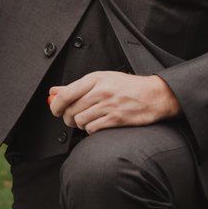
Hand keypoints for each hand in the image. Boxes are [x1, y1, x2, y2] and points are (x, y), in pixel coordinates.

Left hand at [48, 70, 179, 133]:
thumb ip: (76, 87)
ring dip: (80, 124)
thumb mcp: (102, 80)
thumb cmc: (128, 87)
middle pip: (71, 109)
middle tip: (72, 117)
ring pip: (80, 121)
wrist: (154, 95)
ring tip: (88, 119)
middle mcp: (101, 91)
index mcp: (96, 79)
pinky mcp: (116, 119)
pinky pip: (92, 129)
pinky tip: (97, 124)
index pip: (66, 93)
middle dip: (68, 117)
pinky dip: (91, 129)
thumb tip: (53, 92)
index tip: (55, 109)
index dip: (56, 105)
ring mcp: (109, 106)